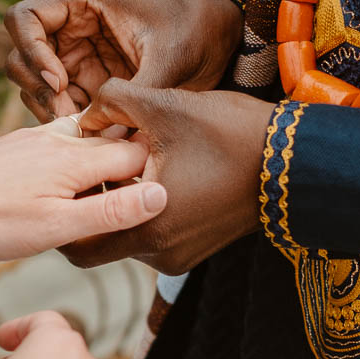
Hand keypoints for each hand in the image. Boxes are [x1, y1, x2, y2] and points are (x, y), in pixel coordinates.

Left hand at [0, 124, 168, 260]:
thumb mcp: (56, 227)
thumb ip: (110, 211)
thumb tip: (162, 194)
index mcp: (76, 158)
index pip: (137, 153)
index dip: (155, 173)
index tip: (164, 195)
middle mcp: (59, 139)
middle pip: (115, 142)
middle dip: (134, 164)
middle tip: (140, 198)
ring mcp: (34, 138)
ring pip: (87, 140)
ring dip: (103, 161)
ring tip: (105, 194)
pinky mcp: (15, 144)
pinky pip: (60, 142)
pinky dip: (74, 160)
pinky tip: (65, 184)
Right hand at [5, 0, 243, 120]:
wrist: (222, 39)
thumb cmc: (197, 32)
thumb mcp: (171, 60)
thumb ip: (134, 93)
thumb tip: (99, 131)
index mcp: (84, 2)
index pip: (24, 18)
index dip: (31, 50)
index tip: (61, 80)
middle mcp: (72, 27)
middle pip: (21, 55)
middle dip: (38, 88)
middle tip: (69, 117)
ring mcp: (77, 55)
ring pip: (36, 83)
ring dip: (49, 108)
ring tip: (82, 130)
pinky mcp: (89, 81)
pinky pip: (61, 101)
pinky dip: (67, 119)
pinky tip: (91, 134)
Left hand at [64, 79, 273, 275]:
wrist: (295, 160)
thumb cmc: (233, 134)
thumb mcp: (167, 107)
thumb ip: (114, 102)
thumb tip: (84, 113)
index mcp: (148, 228)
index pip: (79, 245)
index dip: (65, 212)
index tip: (63, 182)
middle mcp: (160, 254)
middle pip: (101, 240)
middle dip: (93, 206)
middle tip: (89, 169)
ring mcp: (179, 256)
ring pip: (127, 237)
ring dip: (119, 207)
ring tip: (121, 166)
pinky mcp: (194, 250)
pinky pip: (152, 236)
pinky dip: (143, 211)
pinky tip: (149, 175)